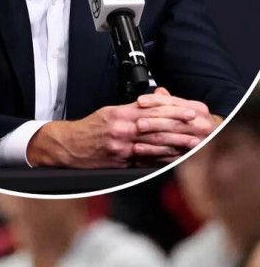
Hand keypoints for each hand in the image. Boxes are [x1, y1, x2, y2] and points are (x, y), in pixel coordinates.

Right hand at [27, 90, 205, 167]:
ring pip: (154, 144)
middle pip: (157, 127)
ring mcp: (122, 147)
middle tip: (198, 127)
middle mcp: (122, 129)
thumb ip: (131, 110)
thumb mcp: (108, 112)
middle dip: (181, 127)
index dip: (173, 111)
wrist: (68, 146)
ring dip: (177, 145)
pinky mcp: (120, 161)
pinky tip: (175, 159)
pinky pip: (145, 160)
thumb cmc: (88, 129)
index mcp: (119, 114)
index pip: (152, 110)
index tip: (190, 111)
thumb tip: (152, 105)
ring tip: (194, 144)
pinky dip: (162, 160)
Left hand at [130, 87, 215, 165]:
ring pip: (172, 140)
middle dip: (154, 123)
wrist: (215, 139)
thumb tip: (158, 91)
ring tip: (136, 141)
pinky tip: (142, 152)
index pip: (174, 103)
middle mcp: (201, 125)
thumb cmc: (195, 121)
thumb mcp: (185, 107)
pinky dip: (154, 154)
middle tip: (138, 124)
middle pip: (174, 123)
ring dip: (152, 141)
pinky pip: (171, 155)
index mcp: (198, 109)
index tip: (139, 101)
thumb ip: (169, 100)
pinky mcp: (192, 155)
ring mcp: (199, 141)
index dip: (155, 101)